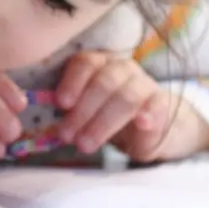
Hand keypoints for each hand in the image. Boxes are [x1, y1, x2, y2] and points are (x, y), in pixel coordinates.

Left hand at [55, 51, 208, 161]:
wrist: (150, 126)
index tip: (61, 104)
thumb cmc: (108, 114)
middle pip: (103, 82)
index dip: (72, 81)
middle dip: (83, 111)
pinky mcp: (163, 104)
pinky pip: (157, 105)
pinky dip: (149, 113)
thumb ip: (69, 108)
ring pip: (126, 96)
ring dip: (104, 122)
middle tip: (68, 136)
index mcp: (99, 64)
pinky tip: (141, 123)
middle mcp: (122, 69)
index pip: (85, 63)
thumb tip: (45, 110)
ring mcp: (144, 84)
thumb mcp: (86, 110)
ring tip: (86, 144)